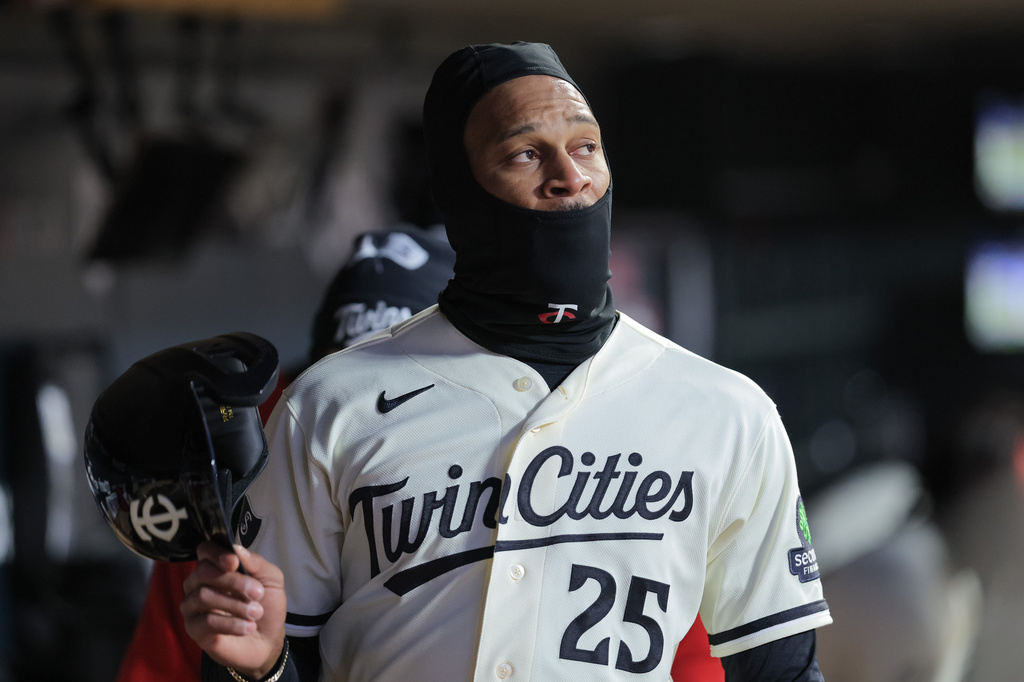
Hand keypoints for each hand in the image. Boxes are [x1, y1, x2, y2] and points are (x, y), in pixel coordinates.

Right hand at [182, 541, 287, 678]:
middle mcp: (199, 583)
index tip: (234, 563)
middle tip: (257, 593)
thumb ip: (257, 563)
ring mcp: (193, 606)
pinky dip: (230, 624)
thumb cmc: (266, 605)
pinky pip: (205, 622)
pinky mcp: (194, 629)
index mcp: (217, 567)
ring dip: (235, 605)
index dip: (216, 553)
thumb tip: (237, 550)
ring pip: (203, 596)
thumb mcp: (271, 580)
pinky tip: (247, 627)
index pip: (205, 550)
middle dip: (233, 581)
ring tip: (256, 613)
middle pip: (203, 572)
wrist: (268, 640)